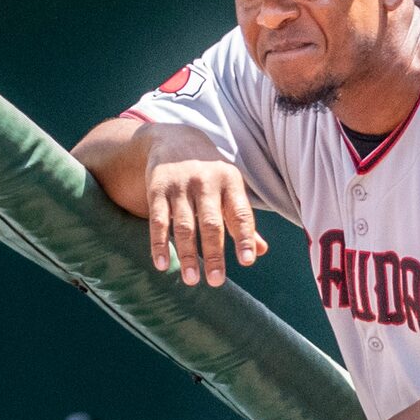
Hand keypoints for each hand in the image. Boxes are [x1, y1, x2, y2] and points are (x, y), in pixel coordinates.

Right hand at [140, 123, 267, 285]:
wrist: (174, 138)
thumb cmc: (210, 174)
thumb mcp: (230, 189)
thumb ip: (243, 221)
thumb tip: (261, 252)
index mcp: (230, 182)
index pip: (240, 214)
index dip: (245, 237)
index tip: (247, 261)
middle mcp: (206, 182)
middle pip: (211, 223)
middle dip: (214, 254)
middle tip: (216, 281)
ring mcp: (180, 185)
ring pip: (185, 225)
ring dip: (187, 254)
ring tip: (191, 280)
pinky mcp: (157, 189)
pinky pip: (158, 220)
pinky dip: (159, 243)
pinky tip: (162, 264)